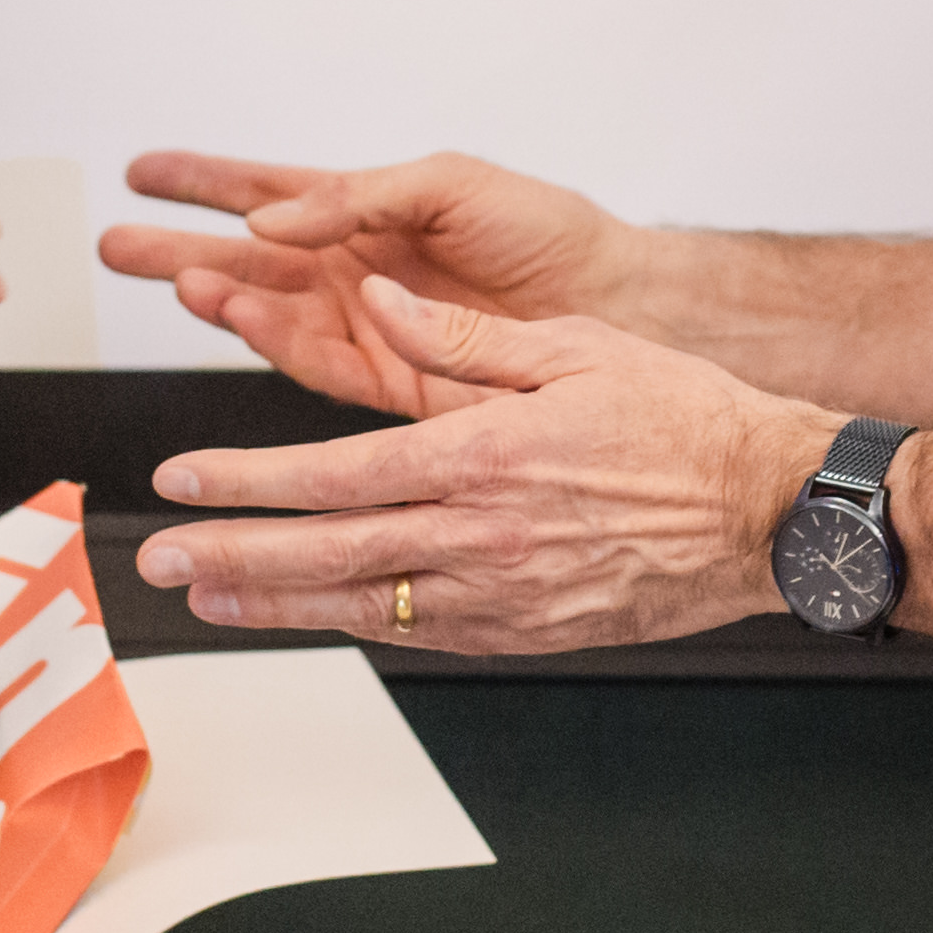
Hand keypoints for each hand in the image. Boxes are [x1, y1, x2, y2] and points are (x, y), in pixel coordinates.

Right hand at [98, 147, 639, 415]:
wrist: (612, 303)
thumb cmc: (544, 231)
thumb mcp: (448, 183)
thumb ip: (357, 195)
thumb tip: (274, 210)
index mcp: (364, 210)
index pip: (264, 189)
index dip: (202, 180)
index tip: (142, 171)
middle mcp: (352, 269)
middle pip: (244, 255)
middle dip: (179, 247)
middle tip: (115, 244)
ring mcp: (365, 325)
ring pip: (267, 311)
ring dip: (217, 295)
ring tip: (176, 279)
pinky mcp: (387, 378)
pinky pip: (313, 360)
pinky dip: (270, 338)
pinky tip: (238, 316)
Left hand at [132, 276, 823, 654]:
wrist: (775, 513)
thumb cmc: (686, 421)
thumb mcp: (574, 348)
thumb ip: (460, 335)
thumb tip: (374, 299)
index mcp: (482, 454)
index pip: (333, 475)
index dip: (246, 483)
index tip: (181, 482)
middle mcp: (482, 535)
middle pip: (328, 554)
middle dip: (231, 557)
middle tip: (158, 559)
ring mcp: (506, 595)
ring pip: (365, 605)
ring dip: (277, 604)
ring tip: (208, 598)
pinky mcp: (533, 632)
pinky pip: (427, 633)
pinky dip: (362, 624)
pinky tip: (318, 615)